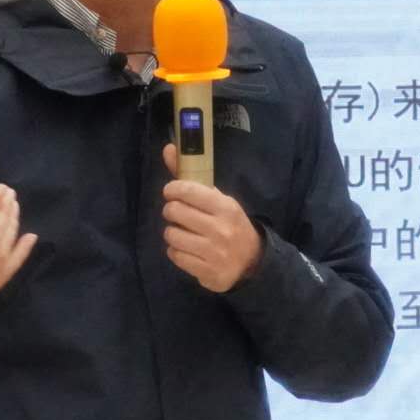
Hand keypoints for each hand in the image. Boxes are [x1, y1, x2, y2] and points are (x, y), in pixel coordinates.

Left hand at [161, 143, 260, 292]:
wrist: (252, 261)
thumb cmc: (230, 224)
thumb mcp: (219, 199)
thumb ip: (191, 177)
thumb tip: (168, 148)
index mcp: (225, 207)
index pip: (188, 191)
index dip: (172, 189)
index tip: (171, 192)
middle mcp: (220, 229)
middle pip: (175, 212)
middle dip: (171, 210)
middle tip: (176, 212)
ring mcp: (213, 252)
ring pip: (172, 235)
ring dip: (172, 232)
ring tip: (182, 232)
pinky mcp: (206, 272)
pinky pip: (175, 256)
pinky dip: (176, 251)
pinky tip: (186, 248)